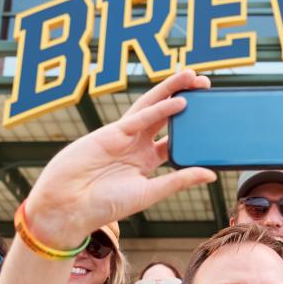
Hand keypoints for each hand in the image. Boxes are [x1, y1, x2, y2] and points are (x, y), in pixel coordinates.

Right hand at [24, 70, 215, 247]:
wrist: (69, 206)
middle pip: (166, 116)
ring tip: (193, 77)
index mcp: (146, 161)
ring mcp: (124, 136)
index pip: (175, 140)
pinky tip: (178, 101)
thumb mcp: (150, 192)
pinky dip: (159, 109)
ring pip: (153, 107)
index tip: (213, 116)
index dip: (193, 128)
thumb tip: (212, 174)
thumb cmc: (105, 205)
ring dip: (172, 91)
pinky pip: (139, 118)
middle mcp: (137, 145)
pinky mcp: (111, 132)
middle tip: (207, 85)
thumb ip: (179, 180)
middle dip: (186, 99)